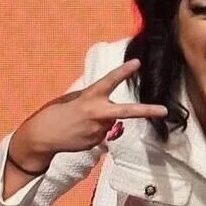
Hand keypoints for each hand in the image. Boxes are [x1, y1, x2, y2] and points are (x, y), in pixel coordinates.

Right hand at [10, 60, 166, 168]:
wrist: (40, 138)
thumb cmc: (56, 113)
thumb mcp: (73, 99)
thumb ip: (93, 99)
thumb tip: (109, 106)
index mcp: (89, 98)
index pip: (109, 81)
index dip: (124, 71)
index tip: (137, 62)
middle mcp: (97, 114)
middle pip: (127, 111)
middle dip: (147, 111)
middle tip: (164, 110)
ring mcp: (98, 130)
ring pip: (110, 122)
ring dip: (101, 120)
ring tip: (81, 123)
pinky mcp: (96, 142)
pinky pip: (102, 134)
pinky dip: (94, 131)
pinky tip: (80, 132)